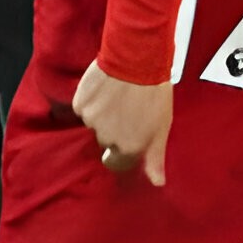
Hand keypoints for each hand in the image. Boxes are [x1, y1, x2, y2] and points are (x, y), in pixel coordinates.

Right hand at [73, 61, 171, 186]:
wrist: (137, 58)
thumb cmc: (154, 92)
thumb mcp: (162, 127)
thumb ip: (155, 158)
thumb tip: (157, 183)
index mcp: (128, 147)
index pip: (117, 162)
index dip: (122, 150)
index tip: (127, 137)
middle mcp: (107, 138)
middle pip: (106, 141)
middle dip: (115, 129)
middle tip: (128, 109)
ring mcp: (92, 121)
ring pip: (95, 123)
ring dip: (104, 113)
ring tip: (120, 96)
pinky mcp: (80, 104)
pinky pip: (83, 108)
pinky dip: (92, 100)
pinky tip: (106, 88)